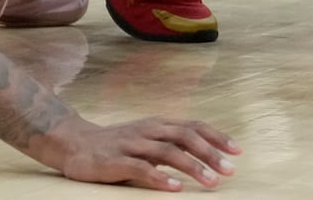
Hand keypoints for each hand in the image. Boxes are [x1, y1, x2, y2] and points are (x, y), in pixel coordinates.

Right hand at [46, 116, 240, 189]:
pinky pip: (141, 168)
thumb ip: (172, 145)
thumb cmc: (117, 145)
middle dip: (210, 152)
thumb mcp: (147, 140)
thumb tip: (205, 156)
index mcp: (158, 124)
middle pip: (185, 136)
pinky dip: (160, 177)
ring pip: (167, 151)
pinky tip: (175, 188)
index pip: (194, 126)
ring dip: (192, 166)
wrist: (74, 143)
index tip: (237, 151)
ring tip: (211, 181)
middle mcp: (148, 130)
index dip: (217, 136)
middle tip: (230, 169)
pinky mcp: (115, 160)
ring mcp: (131, 144)